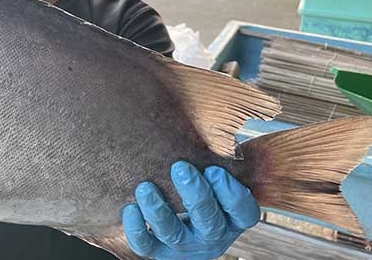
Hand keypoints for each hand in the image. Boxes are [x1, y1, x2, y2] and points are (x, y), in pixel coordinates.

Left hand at [122, 161, 259, 259]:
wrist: (181, 212)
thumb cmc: (201, 179)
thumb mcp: (216, 170)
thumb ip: (219, 154)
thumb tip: (216, 124)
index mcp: (234, 216)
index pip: (242, 211)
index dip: (230, 193)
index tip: (214, 169)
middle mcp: (213, 235)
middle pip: (209, 222)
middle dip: (195, 195)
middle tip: (180, 168)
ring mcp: (185, 245)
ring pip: (173, 234)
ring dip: (159, 211)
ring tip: (145, 187)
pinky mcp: (159, 251)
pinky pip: (146, 247)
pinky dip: (136, 230)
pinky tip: (130, 208)